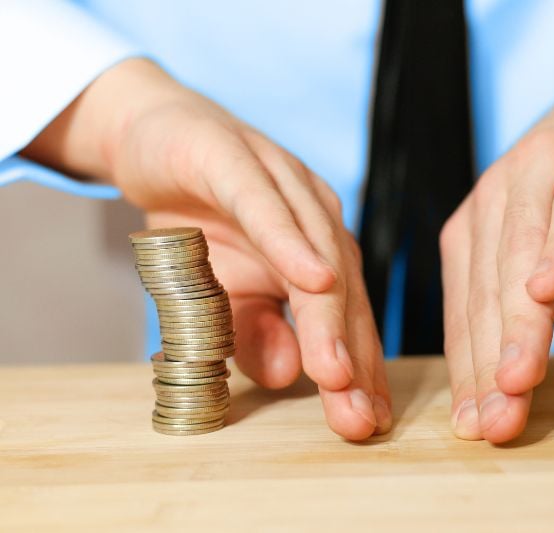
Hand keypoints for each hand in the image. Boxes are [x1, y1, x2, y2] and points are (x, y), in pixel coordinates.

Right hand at [23, 58, 390, 440]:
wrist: (156, 141)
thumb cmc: (203, 219)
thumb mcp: (223, 291)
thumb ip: (255, 332)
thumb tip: (290, 376)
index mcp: (321, 254)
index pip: (348, 321)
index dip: (359, 374)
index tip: (368, 425)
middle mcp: (317, 222)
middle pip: (344, 298)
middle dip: (353, 361)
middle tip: (359, 419)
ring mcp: (285, 186)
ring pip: (316, 256)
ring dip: (328, 318)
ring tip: (337, 373)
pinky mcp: (241, 161)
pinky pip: (268, 207)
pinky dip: (291, 244)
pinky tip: (312, 279)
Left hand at [440, 60, 553, 442]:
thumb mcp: (552, 269)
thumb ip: (531, 315)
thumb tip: (512, 375)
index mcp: (471, 234)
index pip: (464, 314)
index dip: (469, 373)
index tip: (475, 427)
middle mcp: (491, 203)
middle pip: (485, 294)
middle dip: (488, 364)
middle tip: (495, 423)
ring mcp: (534, 172)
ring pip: (520, 256)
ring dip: (519, 323)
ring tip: (517, 378)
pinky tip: (550, 289)